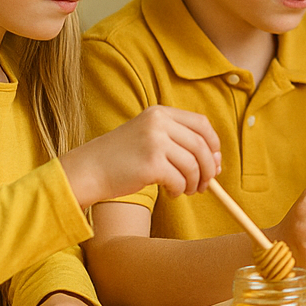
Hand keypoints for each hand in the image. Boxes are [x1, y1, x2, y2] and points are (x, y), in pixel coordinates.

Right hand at [60, 106, 221, 207]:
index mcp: (160, 112)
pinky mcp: (151, 164)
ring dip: (195, 182)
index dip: (213, 144)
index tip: (215, 161)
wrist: (88, 170)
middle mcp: (159, 123)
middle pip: (201, 145)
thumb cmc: (121, 158)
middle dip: (209, 168)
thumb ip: (179, 143)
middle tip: (206, 184)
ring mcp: (155, 142)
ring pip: (193, 165)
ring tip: (186, 190)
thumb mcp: (149, 137)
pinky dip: (179, 190)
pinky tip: (171, 193)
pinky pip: (180, 180)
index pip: (201, 124)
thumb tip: (217, 162)